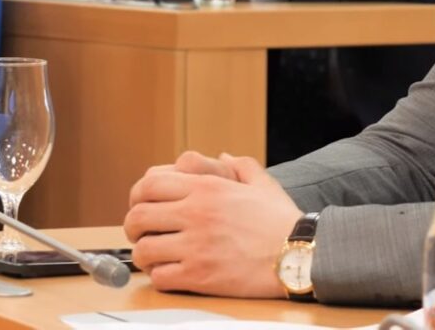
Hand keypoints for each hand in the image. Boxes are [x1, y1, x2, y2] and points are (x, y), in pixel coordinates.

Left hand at [124, 153, 302, 297]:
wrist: (301, 254)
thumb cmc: (282, 221)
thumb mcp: (262, 184)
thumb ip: (240, 166)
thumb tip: (223, 156)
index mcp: (206, 188)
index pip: (149, 185)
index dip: (136, 197)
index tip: (140, 207)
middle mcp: (196, 213)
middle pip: (138, 217)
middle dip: (133, 228)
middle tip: (141, 235)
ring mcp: (196, 245)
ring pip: (144, 250)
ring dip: (144, 255)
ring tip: (155, 257)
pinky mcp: (200, 275)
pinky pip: (161, 277)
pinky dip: (160, 277)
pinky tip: (171, 274)